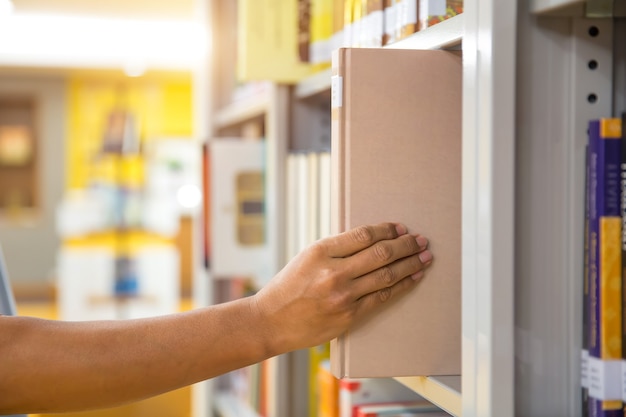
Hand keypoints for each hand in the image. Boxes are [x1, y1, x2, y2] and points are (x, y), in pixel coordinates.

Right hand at [252, 222, 432, 353]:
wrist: (271, 322)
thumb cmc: (288, 287)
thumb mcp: (307, 258)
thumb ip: (337, 250)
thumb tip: (373, 241)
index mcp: (321, 251)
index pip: (364, 235)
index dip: (387, 229)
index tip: (400, 227)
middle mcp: (334, 271)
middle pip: (381, 253)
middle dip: (406, 244)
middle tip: (421, 240)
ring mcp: (343, 295)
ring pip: (387, 274)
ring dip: (410, 263)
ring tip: (425, 256)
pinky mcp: (350, 315)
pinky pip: (382, 297)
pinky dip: (402, 285)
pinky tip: (413, 277)